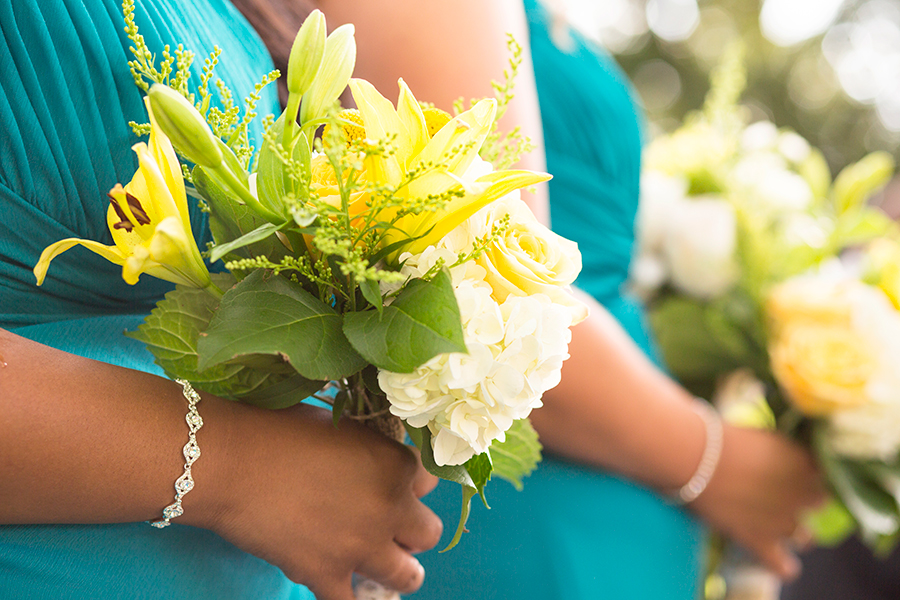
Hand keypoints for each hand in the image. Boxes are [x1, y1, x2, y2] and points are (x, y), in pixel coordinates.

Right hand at [196, 402, 442, 599]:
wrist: (234, 462)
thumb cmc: (282, 431)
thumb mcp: (343, 429)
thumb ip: (373, 453)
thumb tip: (379, 468)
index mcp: (397, 465)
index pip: (429, 482)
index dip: (410, 486)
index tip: (391, 486)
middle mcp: (390, 507)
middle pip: (428, 533)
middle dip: (411, 530)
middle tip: (388, 526)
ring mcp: (362, 546)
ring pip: (408, 576)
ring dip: (398, 569)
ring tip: (379, 563)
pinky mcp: (327, 575)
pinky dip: (350, 597)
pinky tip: (343, 586)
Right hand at [690, 425, 825, 579]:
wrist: (696, 457)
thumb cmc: (723, 439)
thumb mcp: (764, 437)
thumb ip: (784, 453)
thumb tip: (785, 463)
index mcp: (805, 464)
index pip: (823, 474)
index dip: (807, 474)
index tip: (791, 472)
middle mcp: (802, 495)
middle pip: (818, 504)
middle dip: (803, 501)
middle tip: (778, 493)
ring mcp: (783, 521)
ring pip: (803, 536)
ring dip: (792, 531)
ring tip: (771, 522)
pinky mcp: (760, 541)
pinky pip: (782, 565)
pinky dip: (784, 565)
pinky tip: (783, 563)